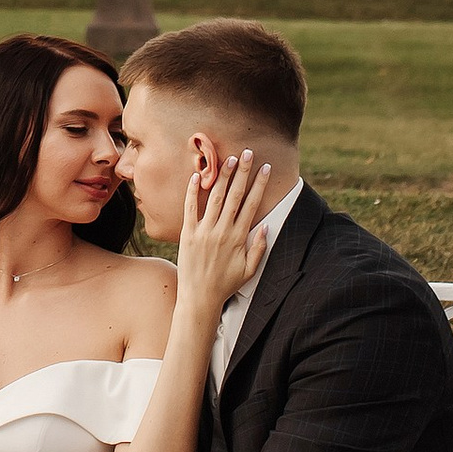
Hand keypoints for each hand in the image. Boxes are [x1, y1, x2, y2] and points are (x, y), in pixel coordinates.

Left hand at [176, 143, 278, 316]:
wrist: (199, 298)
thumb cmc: (226, 284)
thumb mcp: (249, 270)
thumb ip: (259, 248)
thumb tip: (265, 227)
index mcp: (238, 238)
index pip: (251, 204)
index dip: (259, 185)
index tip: (265, 168)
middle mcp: (221, 231)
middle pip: (235, 195)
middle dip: (242, 172)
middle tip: (247, 153)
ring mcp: (203, 231)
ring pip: (215, 198)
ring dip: (222, 177)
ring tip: (228, 159)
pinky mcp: (187, 234)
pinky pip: (190, 209)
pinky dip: (193, 192)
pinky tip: (197, 176)